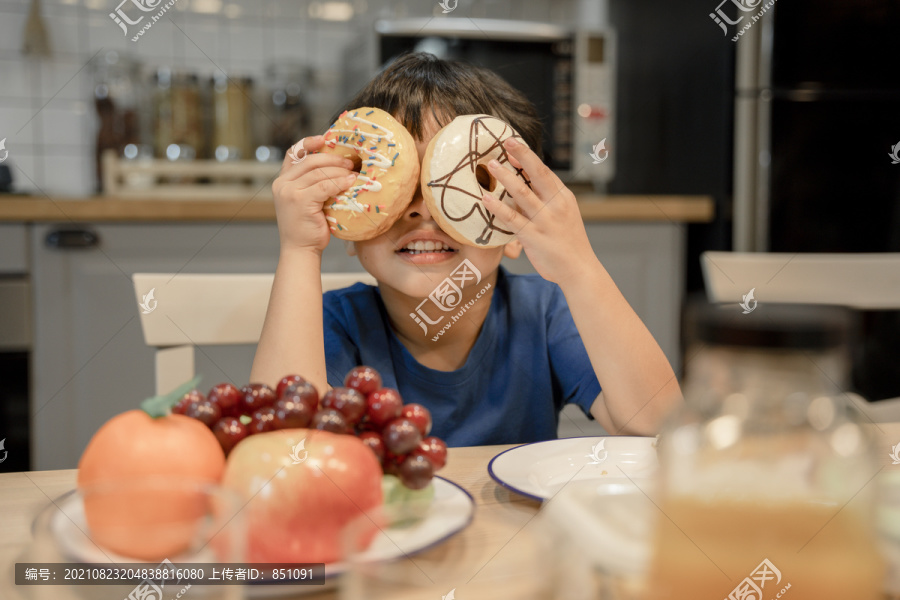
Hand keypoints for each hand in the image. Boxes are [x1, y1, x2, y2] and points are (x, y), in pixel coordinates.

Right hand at [272, 136, 356, 253]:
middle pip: (310, 161)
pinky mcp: (300, 200)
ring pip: (319, 173)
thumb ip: (313, 184)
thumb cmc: (308, 227)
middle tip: (350, 162)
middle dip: (333, 159)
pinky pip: (324, 186)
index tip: (325, 139)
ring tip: (354, 173)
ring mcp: (289, 192)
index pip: (293, 154)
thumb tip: (338, 167)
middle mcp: (282, 183)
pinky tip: (351, 182)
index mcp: (282, 181)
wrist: (300, 250)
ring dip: (339, 171)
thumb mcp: (307, 200)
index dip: (309, 143)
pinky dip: (339, 182)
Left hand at [482, 137, 597, 285]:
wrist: (579, 268)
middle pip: (537, 173)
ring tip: (490, 165)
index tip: (511, 144)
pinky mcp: (534, 237)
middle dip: (521, 155)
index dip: (526, 157)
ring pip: (522, 193)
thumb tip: (524, 180)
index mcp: (563, 197)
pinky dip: (498, 208)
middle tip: (505, 141)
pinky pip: (512, 219)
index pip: (544, 171)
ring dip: (505, 177)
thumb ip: (546, 197)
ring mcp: (545, 221)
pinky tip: (486, 199)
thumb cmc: (567, 241)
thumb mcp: (562, 213)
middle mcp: (555, 205)